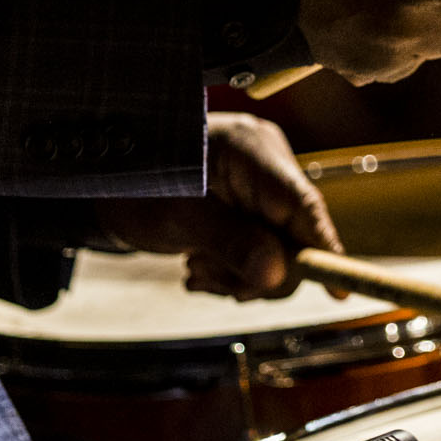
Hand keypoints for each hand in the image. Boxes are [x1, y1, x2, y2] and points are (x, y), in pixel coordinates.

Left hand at [93, 112, 340, 299]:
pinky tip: (198, 264)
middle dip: (257, 269)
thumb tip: (277, 279)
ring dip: (238, 273)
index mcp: (253, 150)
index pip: (302, 204)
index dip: (322, 248)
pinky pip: (260, 251)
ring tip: (195, 266)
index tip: (339, 290)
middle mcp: (265, 164)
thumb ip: (231, 243)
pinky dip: (232, 268)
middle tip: (209, 274)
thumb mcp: (179, 218)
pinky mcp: (249, 207)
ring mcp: (259, 186)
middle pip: (294, 235)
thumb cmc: (133, 184)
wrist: (100, 180)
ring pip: (277, 252)